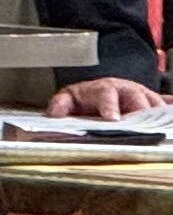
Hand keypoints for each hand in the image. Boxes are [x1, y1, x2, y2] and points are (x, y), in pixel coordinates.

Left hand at [44, 76, 168, 121]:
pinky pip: (167, 104)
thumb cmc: (87, 98)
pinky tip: (172, 117)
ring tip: (163, 126)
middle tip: (143, 125)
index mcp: (104, 88)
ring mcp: (144, 96)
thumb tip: (53, 115)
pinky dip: (171, 108)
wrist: (103, 91)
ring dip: (159, 113)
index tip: (112, 119)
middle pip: (137, 97)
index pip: (106, 94)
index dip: (109, 106)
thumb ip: (61, 105)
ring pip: (155, 103)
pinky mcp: (155, 103)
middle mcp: (127, 90)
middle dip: (140, 110)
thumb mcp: (70, 98)